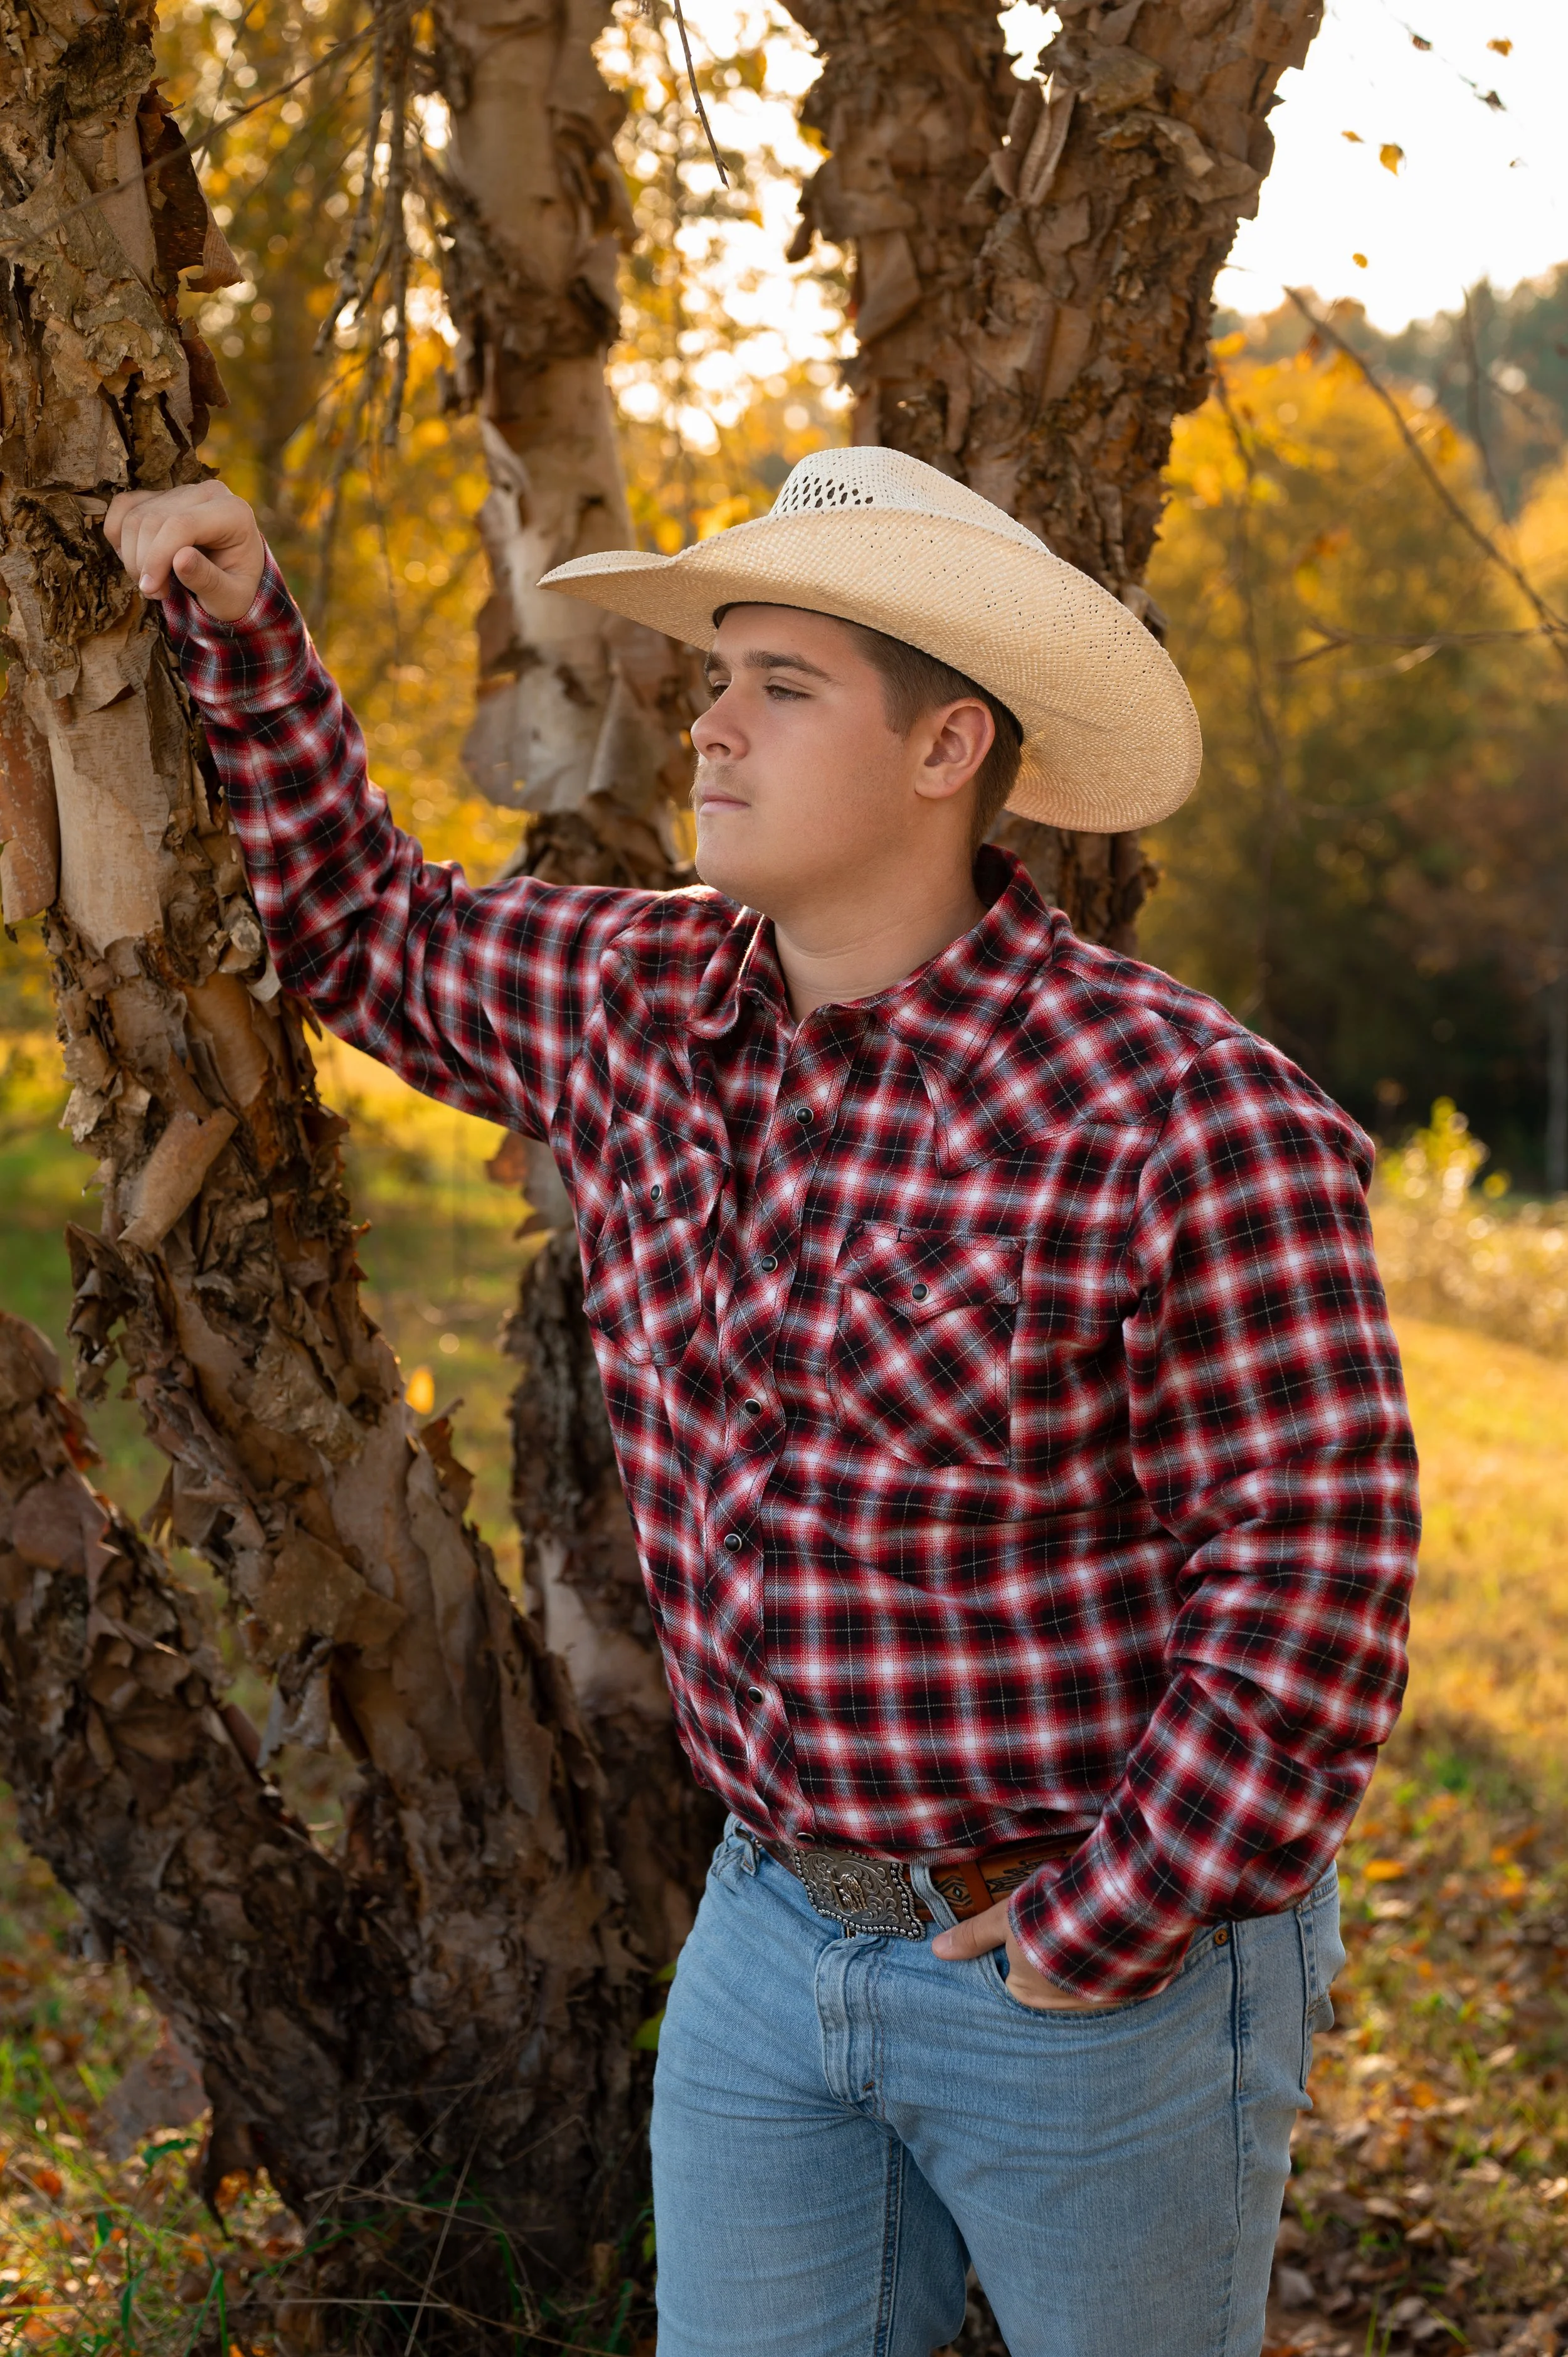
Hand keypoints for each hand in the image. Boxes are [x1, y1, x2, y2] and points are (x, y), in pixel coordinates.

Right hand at [104, 481, 264, 621]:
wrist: (234, 578)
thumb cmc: (235, 590)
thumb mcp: (231, 597)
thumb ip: (210, 581)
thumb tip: (180, 559)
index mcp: (233, 513)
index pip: (182, 524)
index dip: (158, 557)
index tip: (150, 588)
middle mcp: (207, 492)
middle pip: (153, 519)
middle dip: (144, 562)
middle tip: (157, 593)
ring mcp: (180, 490)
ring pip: (134, 516)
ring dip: (131, 556)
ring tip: (153, 584)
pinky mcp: (159, 495)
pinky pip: (123, 507)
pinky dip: (119, 537)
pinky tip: (138, 561)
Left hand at [931, 1899, 1111, 2010]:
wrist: (1111, 1914)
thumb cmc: (1047, 1918)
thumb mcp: (1003, 1919)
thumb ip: (973, 1935)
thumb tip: (937, 1950)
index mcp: (1026, 1993)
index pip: (1015, 1977)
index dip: (1021, 1950)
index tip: (1031, 1929)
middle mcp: (1060, 2007)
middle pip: (1049, 1982)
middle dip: (1053, 1960)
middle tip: (1058, 1927)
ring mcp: (1096, 2002)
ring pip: (1082, 1983)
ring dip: (1084, 1964)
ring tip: (1087, 1932)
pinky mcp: (1125, 1993)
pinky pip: (1113, 1984)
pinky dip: (1111, 1967)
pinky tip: (1114, 1943)